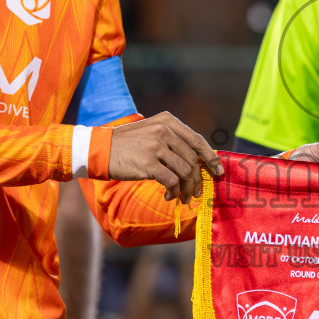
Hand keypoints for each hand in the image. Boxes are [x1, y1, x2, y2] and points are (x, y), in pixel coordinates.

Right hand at [108, 112, 223, 203]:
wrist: (99, 149)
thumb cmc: (127, 145)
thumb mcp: (150, 132)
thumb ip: (172, 140)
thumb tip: (196, 161)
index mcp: (167, 121)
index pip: (197, 140)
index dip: (211, 158)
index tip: (219, 172)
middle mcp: (164, 131)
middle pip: (192, 159)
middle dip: (197, 179)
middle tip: (196, 192)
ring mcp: (156, 146)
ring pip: (185, 171)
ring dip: (187, 188)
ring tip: (183, 197)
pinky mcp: (148, 162)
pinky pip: (172, 181)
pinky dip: (174, 192)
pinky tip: (169, 196)